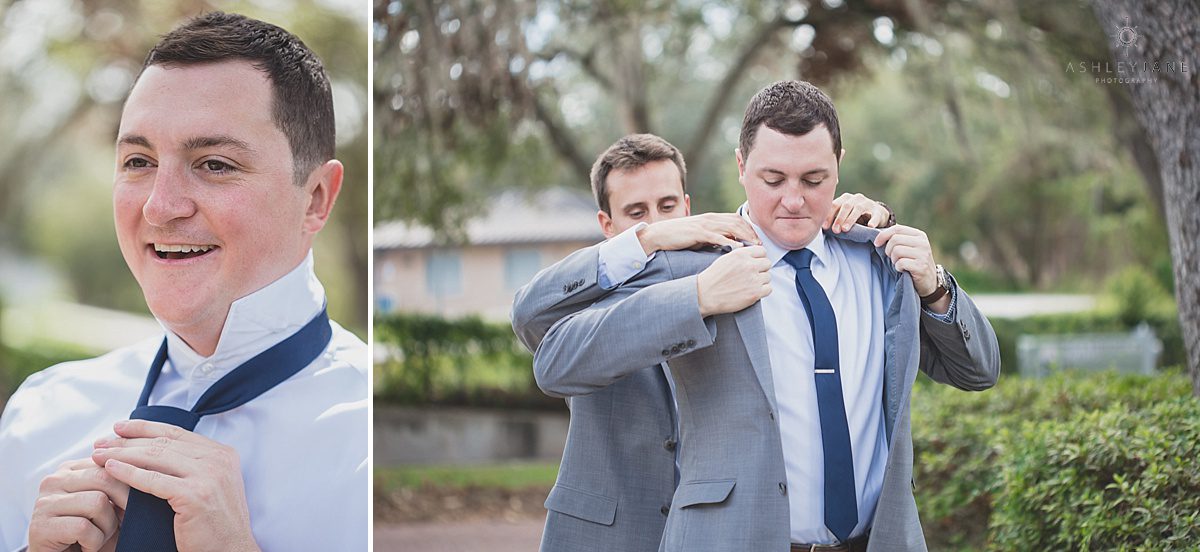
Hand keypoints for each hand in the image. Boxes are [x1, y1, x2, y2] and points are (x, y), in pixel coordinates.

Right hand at [28, 458, 126, 551]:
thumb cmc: (87, 531)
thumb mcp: (104, 503)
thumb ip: (116, 484)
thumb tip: (142, 475)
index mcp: (70, 469)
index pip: (110, 463)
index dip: (130, 484)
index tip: (135, 503)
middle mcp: (54, 480)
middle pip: (105, 479)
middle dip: (121, 505)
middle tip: (117, 525)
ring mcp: (44, 502)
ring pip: (97, 502)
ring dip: (106, 527)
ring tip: (96, 537)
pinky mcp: (40, 526)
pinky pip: (83, 527)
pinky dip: (93, 542)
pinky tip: (85, 546)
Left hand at [91, 421, 259, 551]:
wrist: (230, 551)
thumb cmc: (215, 525)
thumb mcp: (211, 486)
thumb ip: (193, 466)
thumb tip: (155, 450)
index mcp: (222, 453)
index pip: (176, 432)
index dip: (144, 427)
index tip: (119, 428)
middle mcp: (218, 459)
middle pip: (163, 442)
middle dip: (127, 440)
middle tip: (101, 442)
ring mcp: (208, 476)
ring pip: (155, 456)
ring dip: (122, 454)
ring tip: (98, 454)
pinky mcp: (195, 495)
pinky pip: (153, 479)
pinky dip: (129, 472)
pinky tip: (111, 469)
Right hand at [638, 213, 759, 254]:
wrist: (661, 234)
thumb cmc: (680, 237)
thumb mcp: (701, 236)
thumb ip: (715, 238)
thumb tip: (729, 246)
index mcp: (712, 218)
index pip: (737, 219)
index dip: (749, 229)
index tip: (757, 241)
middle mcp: (710, 218)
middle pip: (737, 222)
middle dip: (750, 233)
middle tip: (760, 245)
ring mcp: (704, 224)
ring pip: (730, 227)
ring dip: (744, 237)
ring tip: (752, 247)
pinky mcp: (697, 232)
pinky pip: (716, 236)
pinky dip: (728, 242)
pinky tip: (736, 249)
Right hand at [696, 245, 771, 316]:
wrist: (705, 295)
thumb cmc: (713, 278)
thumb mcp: (726, 259)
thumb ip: (741, 255)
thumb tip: (754, 255)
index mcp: (741, 255)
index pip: (762, 251)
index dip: (759, 258)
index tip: (755, 263)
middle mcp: (749, 265)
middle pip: (767, 263)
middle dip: (761, 269)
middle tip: (752, 275)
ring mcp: (753, 279)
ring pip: (768, 277)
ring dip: (761, 281)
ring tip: (749, 284)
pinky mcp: (755, 293)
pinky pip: (768, 289)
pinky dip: (762, 291)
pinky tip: (752, 291)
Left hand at [824, 193, 891, 232]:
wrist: (876, 215)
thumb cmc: (854, 217)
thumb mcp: (844, 215)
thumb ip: (833, 217)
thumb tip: (817, 227)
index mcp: (845, 199)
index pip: (835, 205)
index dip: (829, 216)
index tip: (825, 227)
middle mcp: (856, 198)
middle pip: (846, 206)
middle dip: (839, 218)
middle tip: (835, 230)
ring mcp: (868, 203)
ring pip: (858, 209)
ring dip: (851, 219)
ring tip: (845, 229)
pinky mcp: (878, 211)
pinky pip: (875, 215)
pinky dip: (873, 220)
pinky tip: (870, 226)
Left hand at [872, 225, 948, 311]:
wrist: (929, 281)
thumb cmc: (914, 262)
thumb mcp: (909, 247)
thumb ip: (898, 238)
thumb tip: (878, 233)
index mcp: (919, 235)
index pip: (897, 229)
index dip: (883, 235)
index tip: (876, 243)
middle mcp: (923, 243)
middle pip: (894, 240)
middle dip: (888, 250)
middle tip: (893, 258)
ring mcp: (923, 254)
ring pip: (896, 251)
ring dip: (894, 260)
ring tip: (899, 264)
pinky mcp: (921, 266)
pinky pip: (901, 263)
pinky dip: (898, 267)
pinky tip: (903, 270)